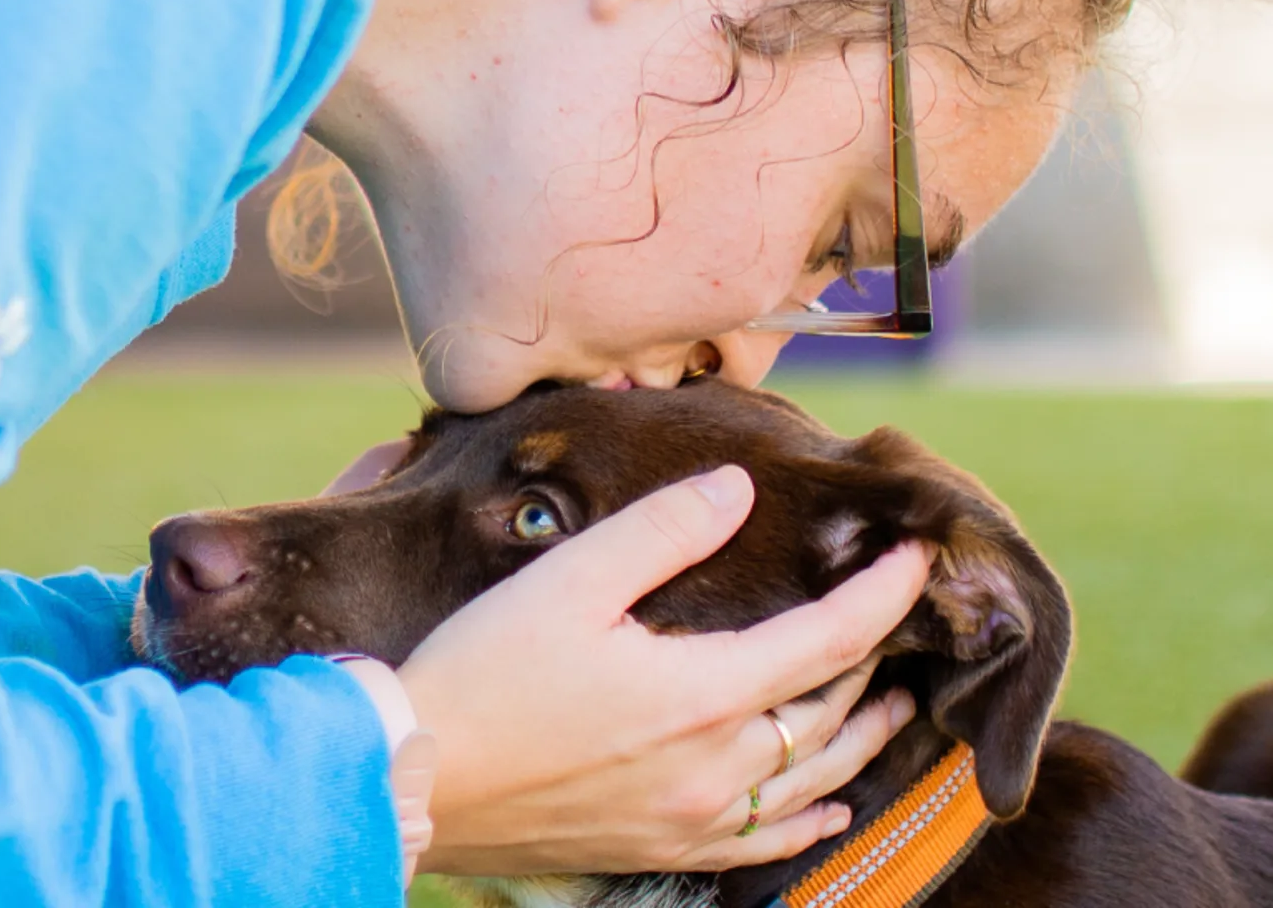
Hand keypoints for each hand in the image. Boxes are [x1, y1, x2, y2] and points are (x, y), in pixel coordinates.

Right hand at [390, 465, 930, 876]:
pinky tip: (829, 806)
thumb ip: (663, 530)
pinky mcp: (659, 847)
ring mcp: (690, 817)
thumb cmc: (484, 671)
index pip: (831, 638)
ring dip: (860, 737)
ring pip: (812, 780)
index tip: (918, 552)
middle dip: (876, 657)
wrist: (416, 774)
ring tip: (891, 703)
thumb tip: (736, 488)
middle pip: (829, 711)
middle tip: (898, 615)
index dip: (885, 593)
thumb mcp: (569, 581)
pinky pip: (764, 841)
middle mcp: (714, 766)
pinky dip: (811, 816)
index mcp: (702, 693)